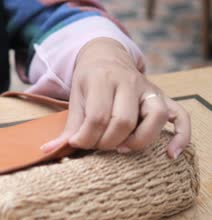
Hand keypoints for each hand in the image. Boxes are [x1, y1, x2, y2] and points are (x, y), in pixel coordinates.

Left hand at [41, 38, 190, 158]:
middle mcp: (129, 82)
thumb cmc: (88, 83)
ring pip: (154, 117)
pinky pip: (180, 116)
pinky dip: (180, 136)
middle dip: (106, 142)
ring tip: (120, 149)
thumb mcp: (75, 99)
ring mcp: (149, 89)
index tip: (77, 144)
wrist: (105, 57)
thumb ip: (68, 127)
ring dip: (137, 141)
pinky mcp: (162, 97)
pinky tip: (170, 154)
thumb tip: (47, 151)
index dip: (85, 137)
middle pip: (124, 120)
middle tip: (97, 146)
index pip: (97, 116)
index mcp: (102, 79)